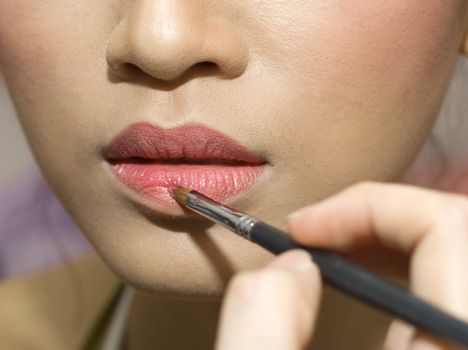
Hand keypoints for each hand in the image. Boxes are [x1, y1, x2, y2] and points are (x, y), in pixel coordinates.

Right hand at [215, 182, 467, 349]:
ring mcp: (463, 339)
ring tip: (330, 245)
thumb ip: (260, 332)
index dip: (369, 205)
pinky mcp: (454, 344)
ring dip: (386, 232)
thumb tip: (289, 266)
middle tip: (313, 231)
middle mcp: (467, 339)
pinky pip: (449, 275)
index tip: (303, 227)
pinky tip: (360, 271)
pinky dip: (401, 258)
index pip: (446, 228)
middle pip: (456, 229)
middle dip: (375, 213)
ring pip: (455, 249)